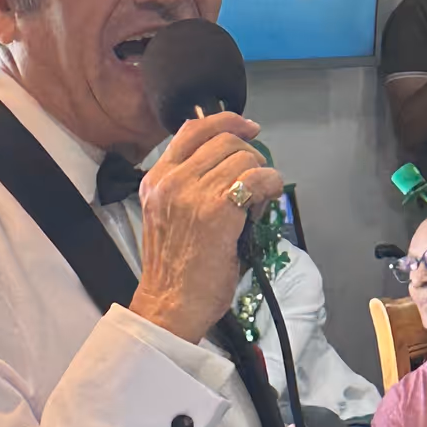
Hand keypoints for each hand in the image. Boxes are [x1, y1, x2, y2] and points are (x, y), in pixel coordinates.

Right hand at [131, 112, 285, 343]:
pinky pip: (257, 179)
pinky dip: (270, 185)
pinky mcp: (219, 210)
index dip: (227, 121)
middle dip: (249, 155)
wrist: (171, 305)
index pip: (193, 130)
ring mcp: (194, 193)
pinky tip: (266, 202)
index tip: (248, 128)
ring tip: (257, 200)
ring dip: (260, 174)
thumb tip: (232, 166)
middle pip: (225, 140)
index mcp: (156, 179)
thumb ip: (188, 186)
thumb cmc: (175, 269)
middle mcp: (171, 180)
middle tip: (255, 181)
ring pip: (244, 157)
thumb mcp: (167, 216)